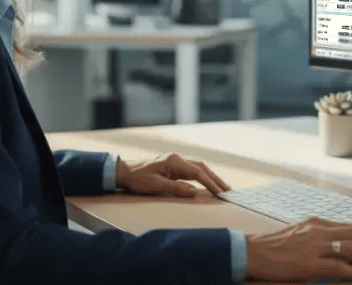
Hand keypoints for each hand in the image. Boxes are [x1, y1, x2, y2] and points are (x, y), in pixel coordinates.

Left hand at [115, 152, 231, 196]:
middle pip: (202, 167)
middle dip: (215, 178)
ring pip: (198, 167)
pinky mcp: (172, 166)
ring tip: (221, 187)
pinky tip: (206, 182)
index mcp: (174, 162)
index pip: (198, 173)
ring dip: (210, 176)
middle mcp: (177, 159)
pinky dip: (201, 176)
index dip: (210, 183)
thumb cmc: (138, 179)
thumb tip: (195, 192)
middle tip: (228, 190)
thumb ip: (176, 188)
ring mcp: (175, 161)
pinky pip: (191, 170)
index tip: (221, 192)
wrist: (123, 172)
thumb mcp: (156, 186)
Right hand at [245, 217, 351, 281]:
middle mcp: (318, 230)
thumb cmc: (273, 246)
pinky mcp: (308, 262)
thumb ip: (320, 238)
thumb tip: (342, 248)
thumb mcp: (300, 235)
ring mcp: (313, 246)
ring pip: (351, 248)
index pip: (351, 227)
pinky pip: (337, 266)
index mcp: (316, 223)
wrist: (251, 251)